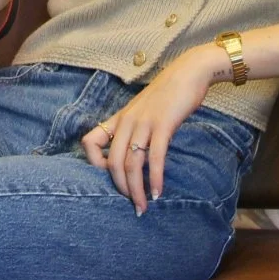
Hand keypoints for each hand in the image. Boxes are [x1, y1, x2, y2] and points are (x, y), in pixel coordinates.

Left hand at [80, 45, 219, 214]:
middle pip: (113, 163)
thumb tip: (134, 155)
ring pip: (132, 164)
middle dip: (121, 189)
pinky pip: (154, 157)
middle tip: (133, 206)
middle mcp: (127, 121)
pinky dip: (155, 179)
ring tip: (143, 207)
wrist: (188, 72)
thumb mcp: (143, 111)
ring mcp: (144, 123)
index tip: (111, 178)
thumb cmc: (168, 95)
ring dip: (137, 190)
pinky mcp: (163, 125)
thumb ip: (135, 129)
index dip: (94, 165)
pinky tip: (158, 192)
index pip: (89, 142)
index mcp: (119, 118)